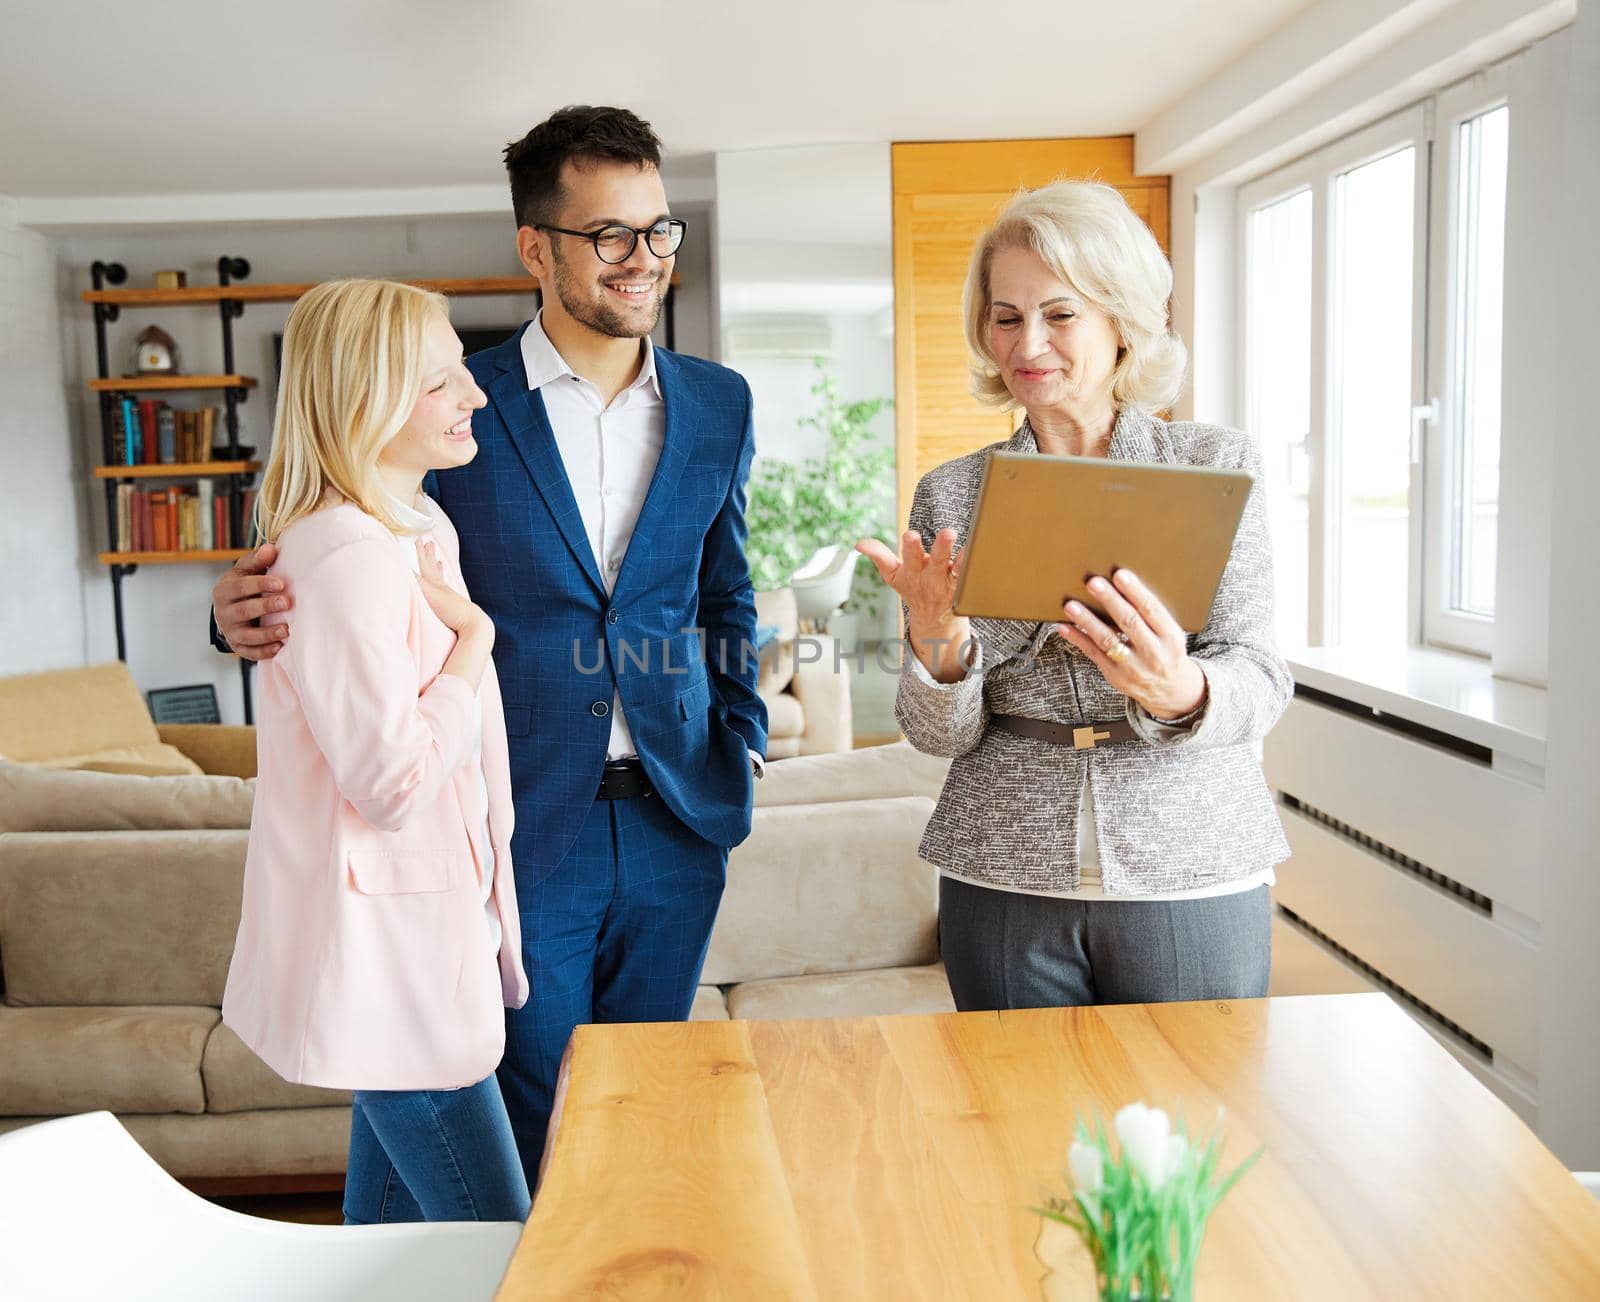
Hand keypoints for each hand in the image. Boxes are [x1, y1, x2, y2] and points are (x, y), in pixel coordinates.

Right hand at [213, 544, 289, 660]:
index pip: (241, 586)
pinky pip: (249, 651)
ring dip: (267, 633)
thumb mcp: (245, 571)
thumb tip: (271, 549)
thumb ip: (257, 561)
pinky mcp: (238, 645)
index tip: (281, 583)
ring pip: (247, 635)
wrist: (229, 609)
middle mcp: (224, 612)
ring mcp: (230, 631)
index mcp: (224, 590)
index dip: (261, 584)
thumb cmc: (243, 586)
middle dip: (266, 607)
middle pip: (244, 610)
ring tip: (286, 629)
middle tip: (287, 603)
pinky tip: (279, 647)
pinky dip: (264, 651)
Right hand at [416, 539, 490, 640]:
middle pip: (432, 567)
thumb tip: (402, 568)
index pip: (425, 564)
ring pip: (440, 578)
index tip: (417, 538)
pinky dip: (444, 586)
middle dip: (428, 554)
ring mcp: (448, 596)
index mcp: (435, 584)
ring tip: (438, 560)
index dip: (420, 552)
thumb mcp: (431, 596)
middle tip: (429, 542)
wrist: (473, 625)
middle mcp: (442, 587)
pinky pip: (446, 591)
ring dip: (437, 567)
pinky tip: (445, 586)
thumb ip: (417, 583)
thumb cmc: (452, 611)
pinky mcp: (452, 606)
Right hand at [857, 529, 972, 683]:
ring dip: (960, 555)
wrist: (933, 619)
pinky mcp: (961, 586)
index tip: (910, 535)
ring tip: (968, 543)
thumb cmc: (913, 588)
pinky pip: (967, 575)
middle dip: (940, 547)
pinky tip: (976, 552)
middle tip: (948, 532)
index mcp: (911, 572)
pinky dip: (972, 565)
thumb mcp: (892, 575)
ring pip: (954, 567)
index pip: (907, 558)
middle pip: (935, 561)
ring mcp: (947, 582)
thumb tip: (858, 544)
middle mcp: (930, 577)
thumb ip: (878, 555)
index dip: (909, 547)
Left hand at [1056, 568, 1205, 720]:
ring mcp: (1133, 667)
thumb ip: (1152, 615)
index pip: (1152, 610)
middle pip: (1129, 622)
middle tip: (1093, 582)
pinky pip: (1093, 654)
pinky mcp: (1115, 675)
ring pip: (1107, 640)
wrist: (1169, 690)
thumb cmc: (1166, 651)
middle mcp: (1153, 653)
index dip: (1135, 591)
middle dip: (1110, 601)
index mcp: (1171, 637)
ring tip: (1071, 605)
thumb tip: (1121, 584)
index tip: (1120, 574)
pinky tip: (1065, 626)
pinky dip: (1078, 639)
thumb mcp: (1170, 634)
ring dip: (1087, 621)